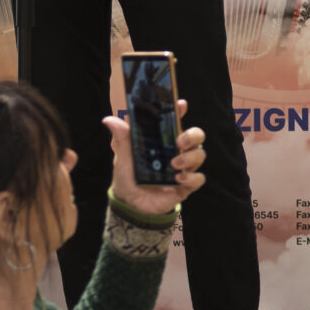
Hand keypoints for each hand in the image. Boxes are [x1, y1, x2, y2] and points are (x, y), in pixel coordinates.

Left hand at [106, 97, 205, 213]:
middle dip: (192, 135)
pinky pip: (199, 179)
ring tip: (174, 165)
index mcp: (163, 140)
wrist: (130, 204)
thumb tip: (109, 120)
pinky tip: (179, 180)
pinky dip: (192, 178)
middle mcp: (176, 151)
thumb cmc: (128, 176)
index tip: (180, 105)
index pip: (175, 121)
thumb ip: (121, 139)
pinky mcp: (186, 185)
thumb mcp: (122, 157)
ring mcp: (183, 168)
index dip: (179, 111)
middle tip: (180, 141)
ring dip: (190, 157)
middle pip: (197, 136)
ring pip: (200, 155)